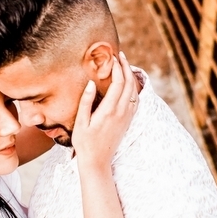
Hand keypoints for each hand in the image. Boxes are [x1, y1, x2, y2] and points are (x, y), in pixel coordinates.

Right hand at [71, 51, 138, 169]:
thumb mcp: (81, 122)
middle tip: (120, 55)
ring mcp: (127, 117)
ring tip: (124, 66)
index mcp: (109, 110)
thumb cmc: (85, 143)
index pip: (118, 82)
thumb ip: (86, 102)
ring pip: (134, 91)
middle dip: (126, 67)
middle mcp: (121, 112)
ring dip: (131, 76)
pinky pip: (136, 101)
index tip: (113, 57)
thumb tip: (92, 83)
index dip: (117, 68)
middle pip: (129, 84)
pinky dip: (134, 88)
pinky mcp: (128, 122)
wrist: (97, 161)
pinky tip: (129, 84)